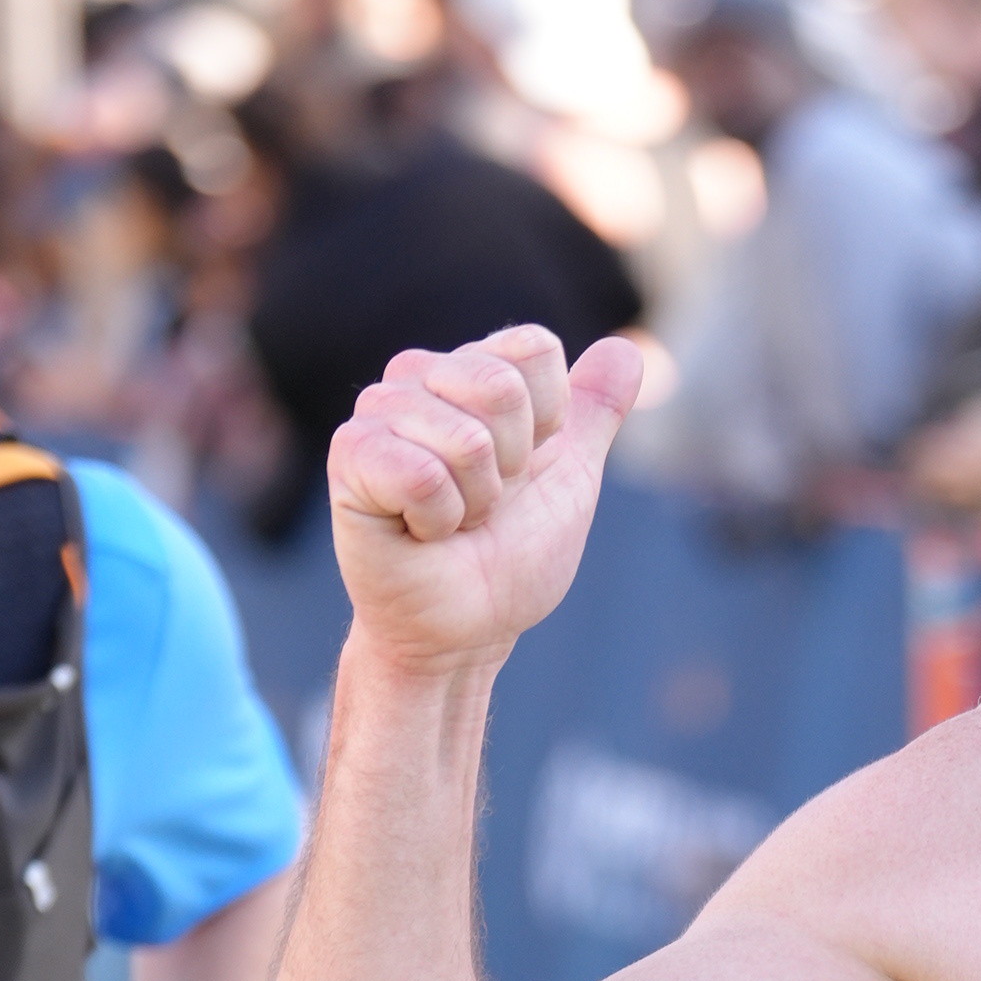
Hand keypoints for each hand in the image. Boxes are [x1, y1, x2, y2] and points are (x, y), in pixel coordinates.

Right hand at [329, 324, 642, 673]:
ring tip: (449, 522)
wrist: (468, 631)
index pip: (534, 349)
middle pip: (502, 388)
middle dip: (510, 469)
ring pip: (467, 438)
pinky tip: (419, 533)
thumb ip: (596, 412)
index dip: (547, 423)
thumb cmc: (511, 559)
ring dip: (474, 503)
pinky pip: (422, 475)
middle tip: (482, 505)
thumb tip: (629, 350)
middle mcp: (420, 377)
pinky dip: (438, 521)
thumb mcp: (570, 480)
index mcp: (471, 369)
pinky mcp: (351, 455)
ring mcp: (379, 412)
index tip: (521, 470)